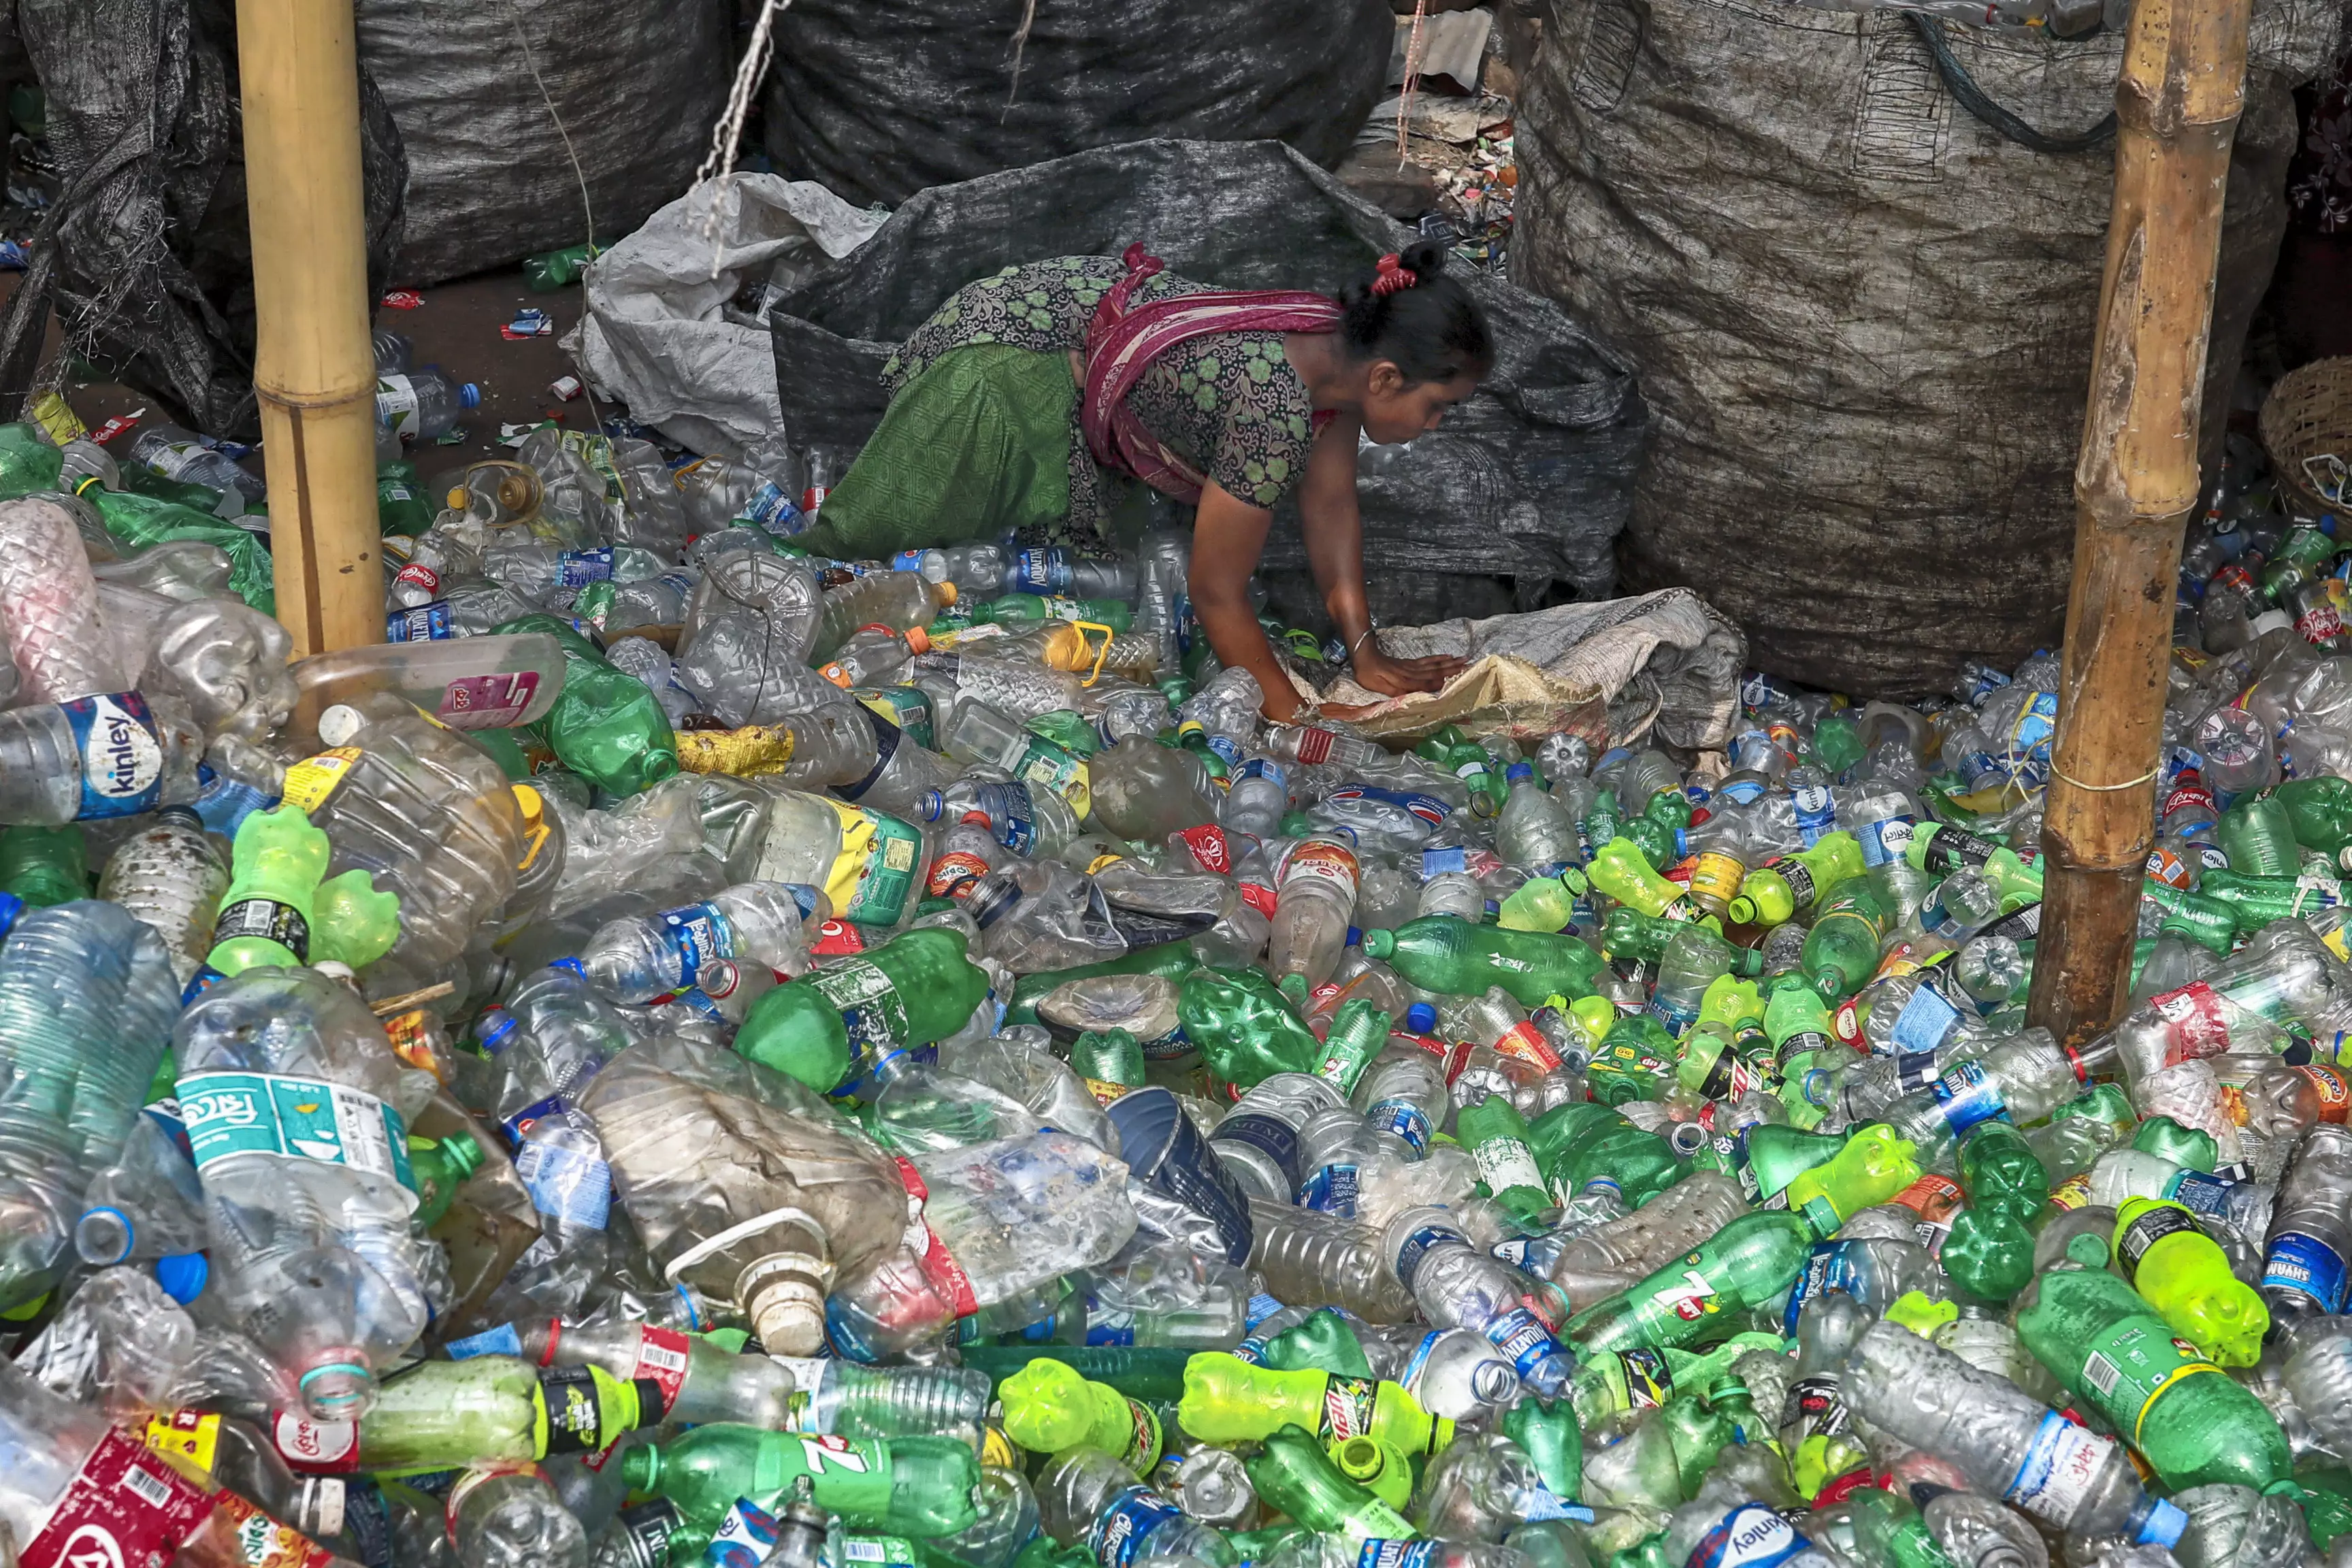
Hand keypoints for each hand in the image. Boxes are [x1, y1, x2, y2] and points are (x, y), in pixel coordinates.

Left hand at [1351, 647, 1465, 697]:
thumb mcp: (1380, 687)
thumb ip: (1398, 691)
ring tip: (1464, 659)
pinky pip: (1426, 660)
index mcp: (1407, 681)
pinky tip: (1446, 655)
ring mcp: (1411, 666)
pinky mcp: (1408, 662)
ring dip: (1450, 663)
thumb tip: (1416, 695)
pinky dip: (1437, 658)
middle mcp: (1412, 673)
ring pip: (1434, 664)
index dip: (1445, 682)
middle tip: (1470, 666)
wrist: (1363, 655)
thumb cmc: (1369, 675)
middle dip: (1454, 670)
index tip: (1461, 679)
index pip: (1430, 682)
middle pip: (1436, 671)